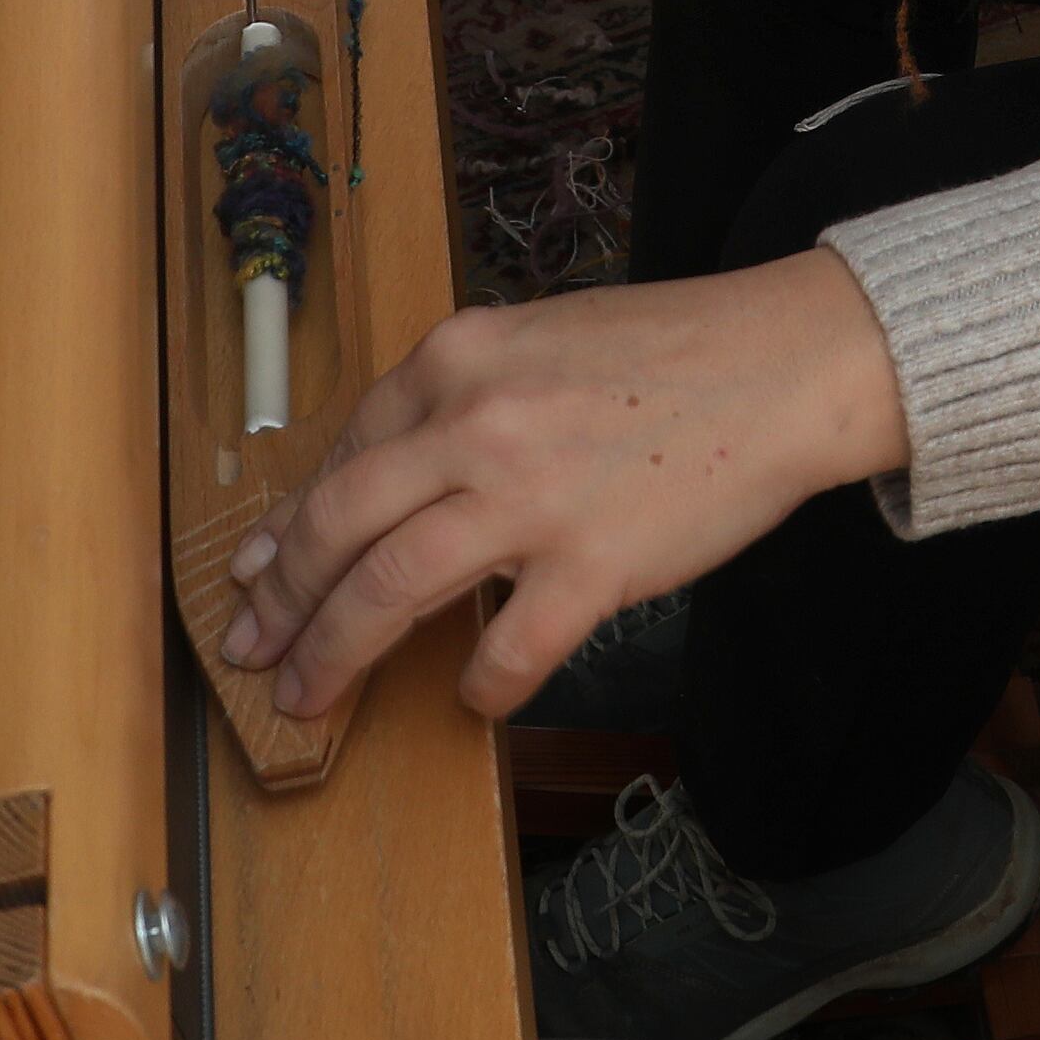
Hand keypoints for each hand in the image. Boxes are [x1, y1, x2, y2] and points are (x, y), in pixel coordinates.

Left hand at [219, 249, 909, 721]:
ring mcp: (531, 496)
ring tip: (310, 696)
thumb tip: (387, 479)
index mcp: (457, 358)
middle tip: (254, 649)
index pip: (342, 455)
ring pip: (387, 587)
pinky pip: (503, 651)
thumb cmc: (671, 351)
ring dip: (334, 652)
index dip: (287, 526)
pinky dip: (476, 688)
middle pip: (337, 526)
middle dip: (280, 600)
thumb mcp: (538, 341)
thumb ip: (461, 399)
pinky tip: (472, 698)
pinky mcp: (592, 564)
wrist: (785, 365)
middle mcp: (476, 421)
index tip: (256, 570)